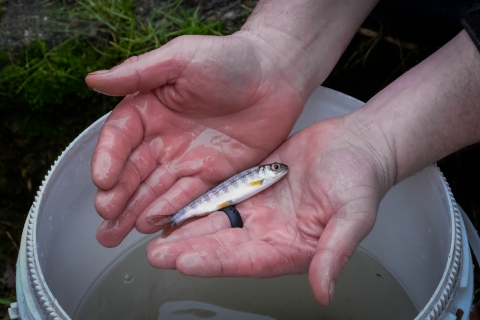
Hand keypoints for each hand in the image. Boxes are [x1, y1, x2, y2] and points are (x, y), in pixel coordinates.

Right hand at [86, 34, 306, 246]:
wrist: (276, 75)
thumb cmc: (229, 58)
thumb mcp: (181, 58)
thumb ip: (139, 72)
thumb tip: (94, 80)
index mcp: (150, 109)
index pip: (120, 138)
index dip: (108, 159)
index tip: (103, 181)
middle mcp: (164, 138)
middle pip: (134, 171)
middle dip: (117, 196)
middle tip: (105, 218)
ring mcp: (188, 159)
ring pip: (157, 190)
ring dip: (136, 211)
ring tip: (116, 234)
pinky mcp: (214, 174)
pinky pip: (190, 196)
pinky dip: (173, 211)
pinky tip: (154, 226)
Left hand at [145, 116, 394, 305]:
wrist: (356, 145)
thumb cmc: (361, 179)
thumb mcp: (354, 215)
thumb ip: (336, 252)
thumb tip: (325, 290)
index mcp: (291, 246)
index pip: (247, 260)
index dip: (215, 262)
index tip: (185, 262)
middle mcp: (270, 233)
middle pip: (224, 246)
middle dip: (189, 249)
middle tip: (156, 253)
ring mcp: (259, 210)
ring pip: (216, 222)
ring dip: (187, 228)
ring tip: (156, 231)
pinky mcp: (251, 187)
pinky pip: (221, 196)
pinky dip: (199, 202)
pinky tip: (176, 205)